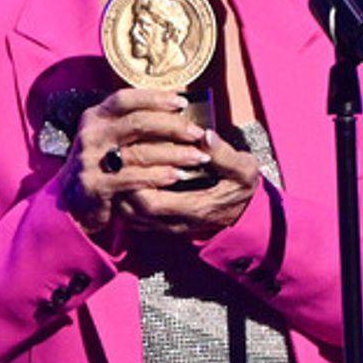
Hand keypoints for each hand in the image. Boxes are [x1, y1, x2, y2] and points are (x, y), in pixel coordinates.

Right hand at [57, 89, 212, 239]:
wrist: (71, 204)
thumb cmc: (100, 166)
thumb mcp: (107, 138)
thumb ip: (131, 122)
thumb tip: (174, 103)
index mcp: (95, 117)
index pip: (126, 99)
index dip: (154, 97)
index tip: (182, 101)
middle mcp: (91, 135)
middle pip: (137, 123)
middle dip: (172, 126)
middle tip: (198, 133)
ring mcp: (90, 161)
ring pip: (139, 152)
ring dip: (173, 154)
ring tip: (197, 157)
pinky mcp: (95, 185)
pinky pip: (132, 178)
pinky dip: (158, 176)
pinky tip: (178, 176)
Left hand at [119, 127, 258, 238]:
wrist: (246, 211)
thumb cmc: (242, 187)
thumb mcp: (244, 169)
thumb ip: (224, 155)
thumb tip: (205, 135)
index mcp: (196, 208)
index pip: (153, 203)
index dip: (137, 184)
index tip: (130, 159)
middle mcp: (178, 223)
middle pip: (136, 213)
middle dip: (122, 189)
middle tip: (116, 162)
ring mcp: (170, 226)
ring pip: (133, 218)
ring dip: (121, 197)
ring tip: (117, 171)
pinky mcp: (166, 225)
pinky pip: (138, 220)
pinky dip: (127, 203)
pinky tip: (125, 183)